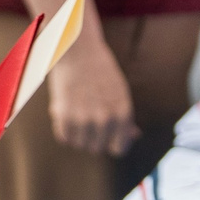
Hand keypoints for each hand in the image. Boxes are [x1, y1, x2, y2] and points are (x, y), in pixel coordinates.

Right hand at [48, 38, 137, 157]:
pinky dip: (64, 128)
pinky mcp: (64, 115)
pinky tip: (66, 113)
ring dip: (77, 133)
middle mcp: (105, 119)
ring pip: (80, 144)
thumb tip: (134, 136)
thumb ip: (126, 117)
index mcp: (123, 114)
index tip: (106, 135)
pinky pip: (64, 137)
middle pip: (97, 148)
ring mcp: (84, 119)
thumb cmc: (101, 71)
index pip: (118, 149)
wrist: (78, 50)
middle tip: (88, 118)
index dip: (111, 143)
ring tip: (77, 113)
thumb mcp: (120, 93)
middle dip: (93, 137)